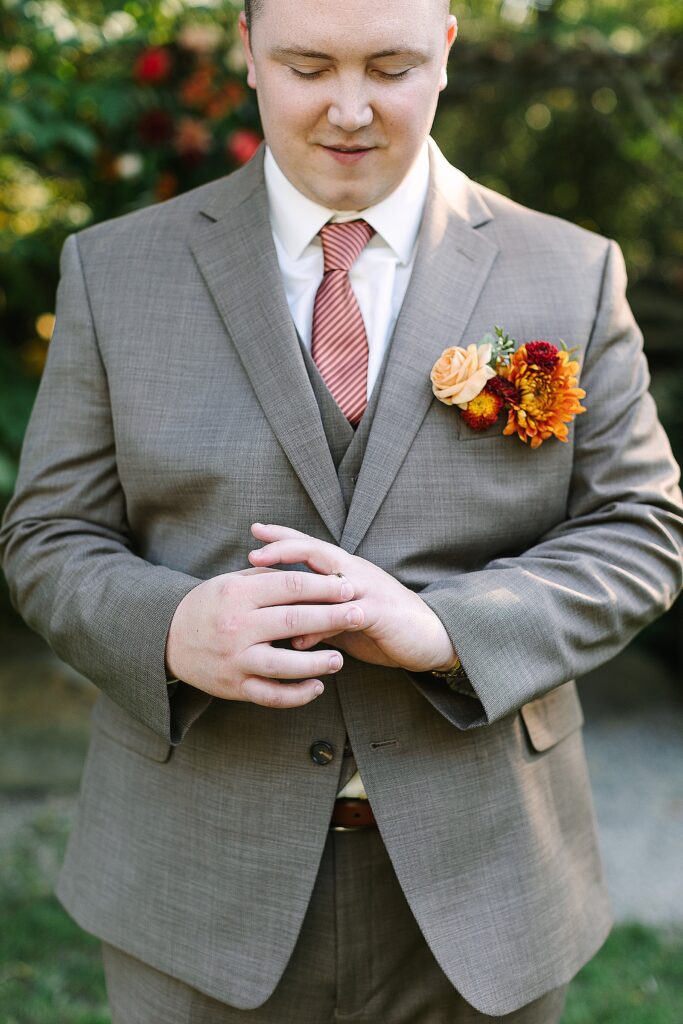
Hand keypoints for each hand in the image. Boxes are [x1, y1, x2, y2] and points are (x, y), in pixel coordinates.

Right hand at [164, 565, 364, 708]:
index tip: (347, 585)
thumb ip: (268, 576)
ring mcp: (235, 659)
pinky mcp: (234, 687)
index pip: (289, 586)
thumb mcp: (231, 582)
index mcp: (238, 594)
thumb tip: (311, 571)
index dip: (322, 585)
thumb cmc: (210, 604)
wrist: (167, 638)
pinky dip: (297, 694)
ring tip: (339, 659)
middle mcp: (236, 627)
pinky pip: (271, 695)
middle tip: (359, 615)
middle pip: (293, 621)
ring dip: (317, 662)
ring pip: (284, 663)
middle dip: (331, 617)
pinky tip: (317, 687)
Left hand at [248, 523, 457, 672]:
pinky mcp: (379, 613)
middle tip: (253, 553)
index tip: (255, 530)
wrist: (431, 637)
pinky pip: (344, 616)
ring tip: (268, 592)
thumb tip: (286, 627)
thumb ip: (318, 617)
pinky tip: (298, 641)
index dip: (284, 536)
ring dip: (296, 585)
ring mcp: (368, 590)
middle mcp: (356, 572)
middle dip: (284, 549)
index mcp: (347, 569)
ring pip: (327, 580)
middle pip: (316, 552)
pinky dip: (319, 628)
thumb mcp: (346, 619)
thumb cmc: (385, 626)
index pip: (311, 546)